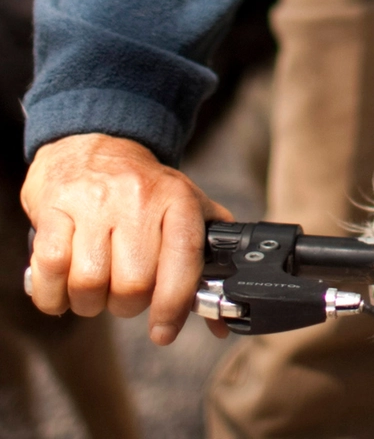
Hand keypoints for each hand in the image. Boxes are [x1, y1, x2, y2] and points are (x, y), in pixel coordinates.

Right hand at [21, 133, 232, 343]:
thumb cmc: (146, 189)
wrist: (97, 143)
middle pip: (133, 283)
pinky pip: (51, 268)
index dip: (174, 304)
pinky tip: (62, 290)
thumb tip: (220, 322)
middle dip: (127, 305)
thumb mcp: (188, 210)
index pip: (183, 259)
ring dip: (90, 302)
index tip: (163, 332)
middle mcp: (138, 200)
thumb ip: (207, 263)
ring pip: (90, 282)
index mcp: (178, 201)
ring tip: (94, 289)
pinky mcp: (55, 209)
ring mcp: (94, 203)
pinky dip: (53, 294)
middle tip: (124, 296)